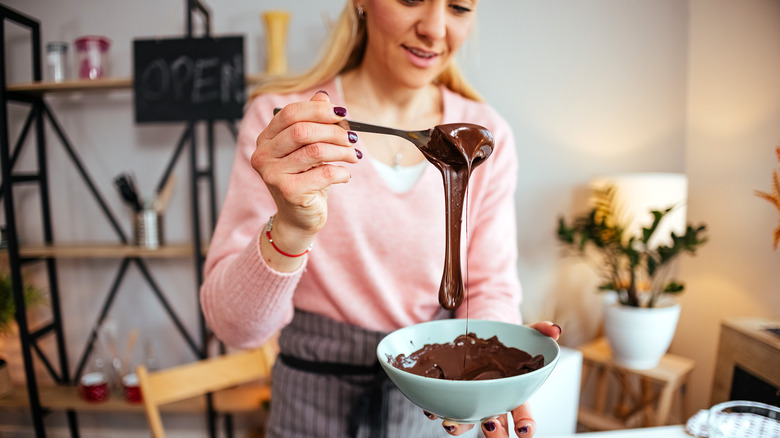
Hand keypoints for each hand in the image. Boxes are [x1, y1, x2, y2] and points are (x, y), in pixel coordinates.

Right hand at [251, 91, 359, 256]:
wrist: (299, 218)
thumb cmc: (305, 180)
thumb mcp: (309, 148)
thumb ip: (313, 122)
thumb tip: (323, 97)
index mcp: (266, 139)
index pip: (291, 113)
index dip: (319, 110)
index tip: (342, 113)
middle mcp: (263, 155)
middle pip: (302, 130)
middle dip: (334, 132)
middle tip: (353, 138)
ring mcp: (272, 174)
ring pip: (315, 151)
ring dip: (342, 151)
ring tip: (355, 156)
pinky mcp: (288, 191)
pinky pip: (323, 173)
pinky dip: (341, 172)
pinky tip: (345, 175)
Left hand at [429, 321, 561, 436]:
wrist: (484, 334)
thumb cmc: (507, 342)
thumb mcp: (524, 333)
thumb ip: (539, 331)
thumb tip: (554, 329)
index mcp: (515, 392)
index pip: (524, 414)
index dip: (526, 424)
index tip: (524, 429)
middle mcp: (494, 401)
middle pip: (496, 427)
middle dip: (494, 433)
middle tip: (488, 425)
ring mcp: (473, 399)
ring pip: (469, 421)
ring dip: (460, 426)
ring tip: (450, 423)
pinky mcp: (453, 392)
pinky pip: (446, 406)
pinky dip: (437, 410)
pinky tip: (431, 410)